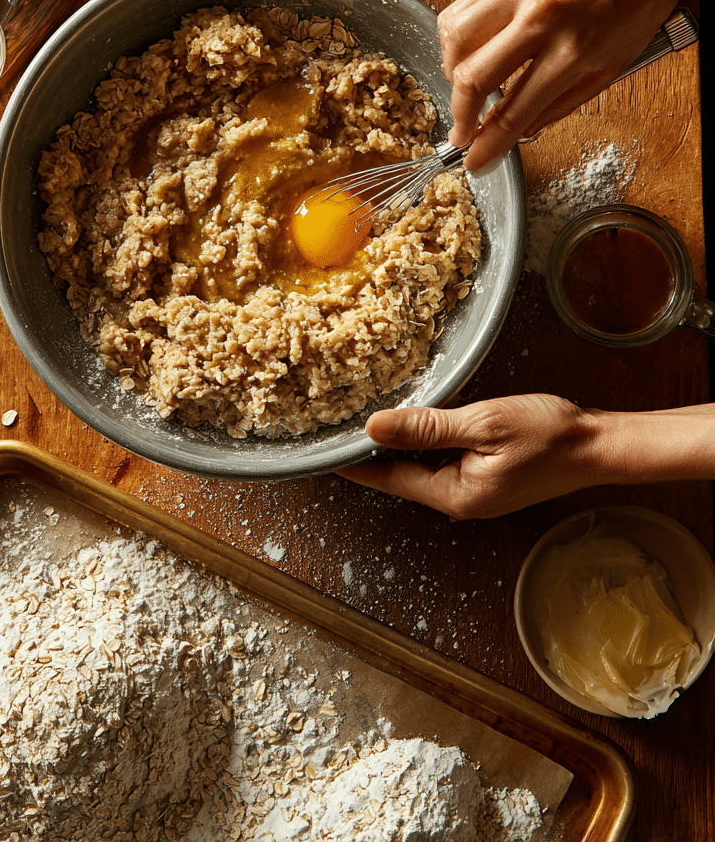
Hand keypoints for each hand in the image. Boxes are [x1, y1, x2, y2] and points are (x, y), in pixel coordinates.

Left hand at [337, 395, 603, 518]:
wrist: (599, 445)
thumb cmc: (548, 434)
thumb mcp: (482, 423)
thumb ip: (426, 427)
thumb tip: (374, 428)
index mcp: (454, 494)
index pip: (386, 479)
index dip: (351, 464)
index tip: (320, 451)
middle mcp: (460, 500)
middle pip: (400, 475)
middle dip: (371, 454)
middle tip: (338, 424)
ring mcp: (475, 492)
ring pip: (422, 467)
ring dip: (398, 446)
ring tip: (367, 418)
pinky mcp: (488, 479)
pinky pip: (444, 461)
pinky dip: (426, 442)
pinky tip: (418, 421)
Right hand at [437, 0, 714, 171]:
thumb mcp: (616, 63)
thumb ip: (565, 100)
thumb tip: (525, 130)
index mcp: (573, 50)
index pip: (515, 110)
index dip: (487, 145)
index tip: (474, 162)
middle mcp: (541, 18)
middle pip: (474, 78)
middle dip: (460, 115)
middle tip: (462, 130)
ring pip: (456, 38)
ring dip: (450, 73)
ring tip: (464, 86)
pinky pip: (464, 5)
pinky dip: (458, 35)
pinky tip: (470, 46)